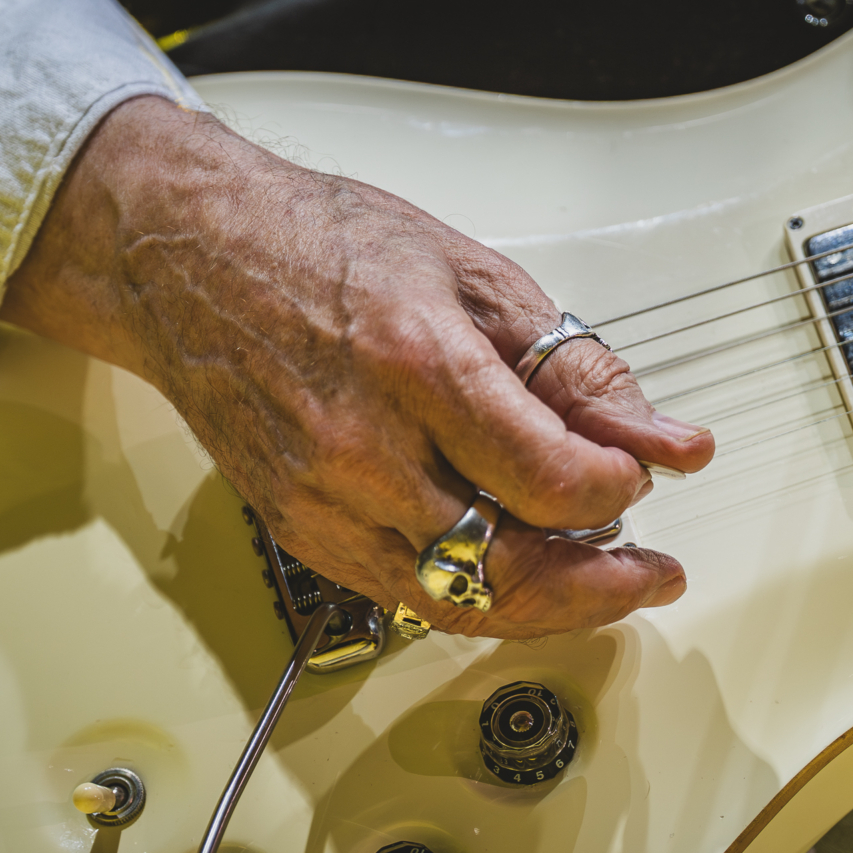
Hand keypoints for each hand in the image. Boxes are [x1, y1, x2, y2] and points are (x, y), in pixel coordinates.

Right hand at [1, 96, 713, 637]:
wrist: (191, 258)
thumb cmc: (322, 247)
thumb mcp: (476, 277)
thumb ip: (578, 370)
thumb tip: (662, 440)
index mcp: (415, 364)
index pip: (549, 479)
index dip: (616, 489)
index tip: (638, 472)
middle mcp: (360, 448)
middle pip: (506, 569)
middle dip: (600, 585)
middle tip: (648, 573)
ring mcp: (319, 500)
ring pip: (457, 603)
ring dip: (544, 606)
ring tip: (596, 580)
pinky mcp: (298, 528)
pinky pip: (403, 597)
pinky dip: (473, 595)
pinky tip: (513, 571)